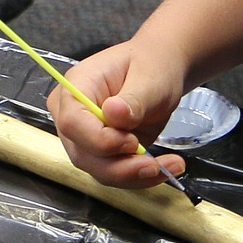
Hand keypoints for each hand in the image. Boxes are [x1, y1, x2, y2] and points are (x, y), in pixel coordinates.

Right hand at [48, 39, 186, 188]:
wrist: (162, 70)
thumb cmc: (152, 66)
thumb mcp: (150, 76)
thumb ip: (133, 98)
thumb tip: (113, 113)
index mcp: (76, 86)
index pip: (73, 123)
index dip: (99, 139)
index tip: (131, 142)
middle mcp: (72, 116)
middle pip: (83, 154)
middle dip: (120, 166)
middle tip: (154, 164)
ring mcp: (85, 138)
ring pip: (99, 170)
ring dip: (134, 175)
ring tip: (170, 165)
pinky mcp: (102, 153)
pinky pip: (115, 173)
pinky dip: (140, 176)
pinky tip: (167, 167)